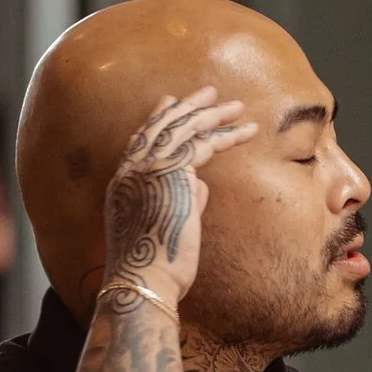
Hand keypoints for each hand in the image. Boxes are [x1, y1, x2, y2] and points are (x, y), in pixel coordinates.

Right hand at [99, 87, 257, 308]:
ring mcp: (148, 168)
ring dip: (213, 115)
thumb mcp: (164, 225)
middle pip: (162, 126)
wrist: (144, 280)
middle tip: (210, 92)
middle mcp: (131, 169)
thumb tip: (202, 185)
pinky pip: (204, 144)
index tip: (170, 101)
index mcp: (123, 181)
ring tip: (236, 107)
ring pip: (185, 129)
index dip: (158, 118)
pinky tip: (248, 130)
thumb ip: (182, 200)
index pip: (141, 138)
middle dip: (189, 106)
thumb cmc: (155, 265)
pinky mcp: (172, 173)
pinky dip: (228, 135)